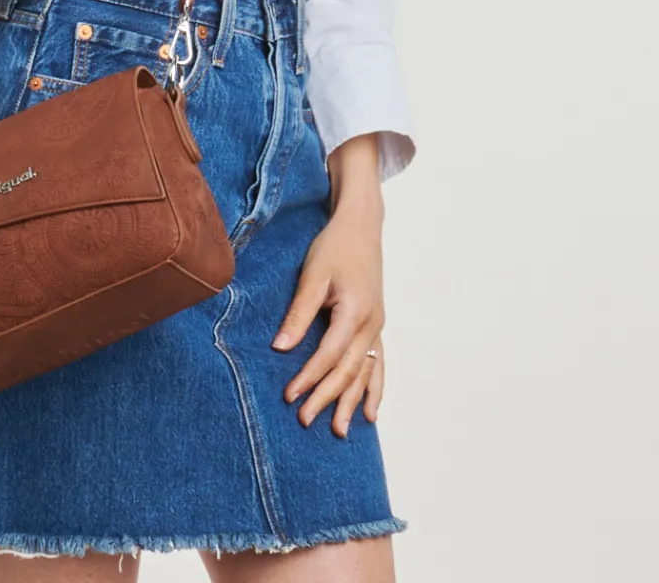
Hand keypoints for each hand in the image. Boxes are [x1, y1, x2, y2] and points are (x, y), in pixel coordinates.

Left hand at [271, 180, 385, 437]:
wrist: (362, 228)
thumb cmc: (334, 248)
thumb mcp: (313, 276)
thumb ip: (299, 313)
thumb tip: (280, 347)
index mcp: (355, 313)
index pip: (328, 355)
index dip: (309, 377)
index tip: (289, 397)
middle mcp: (372, 325)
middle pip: (348, 371)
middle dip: (327, 397)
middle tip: (305, 421)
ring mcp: (378, 327)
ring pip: (365, 373)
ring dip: (352, 402)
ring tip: (340, 431)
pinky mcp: (377, 325)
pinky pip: (378, 364)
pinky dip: (374, 388)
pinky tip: (371, 412)